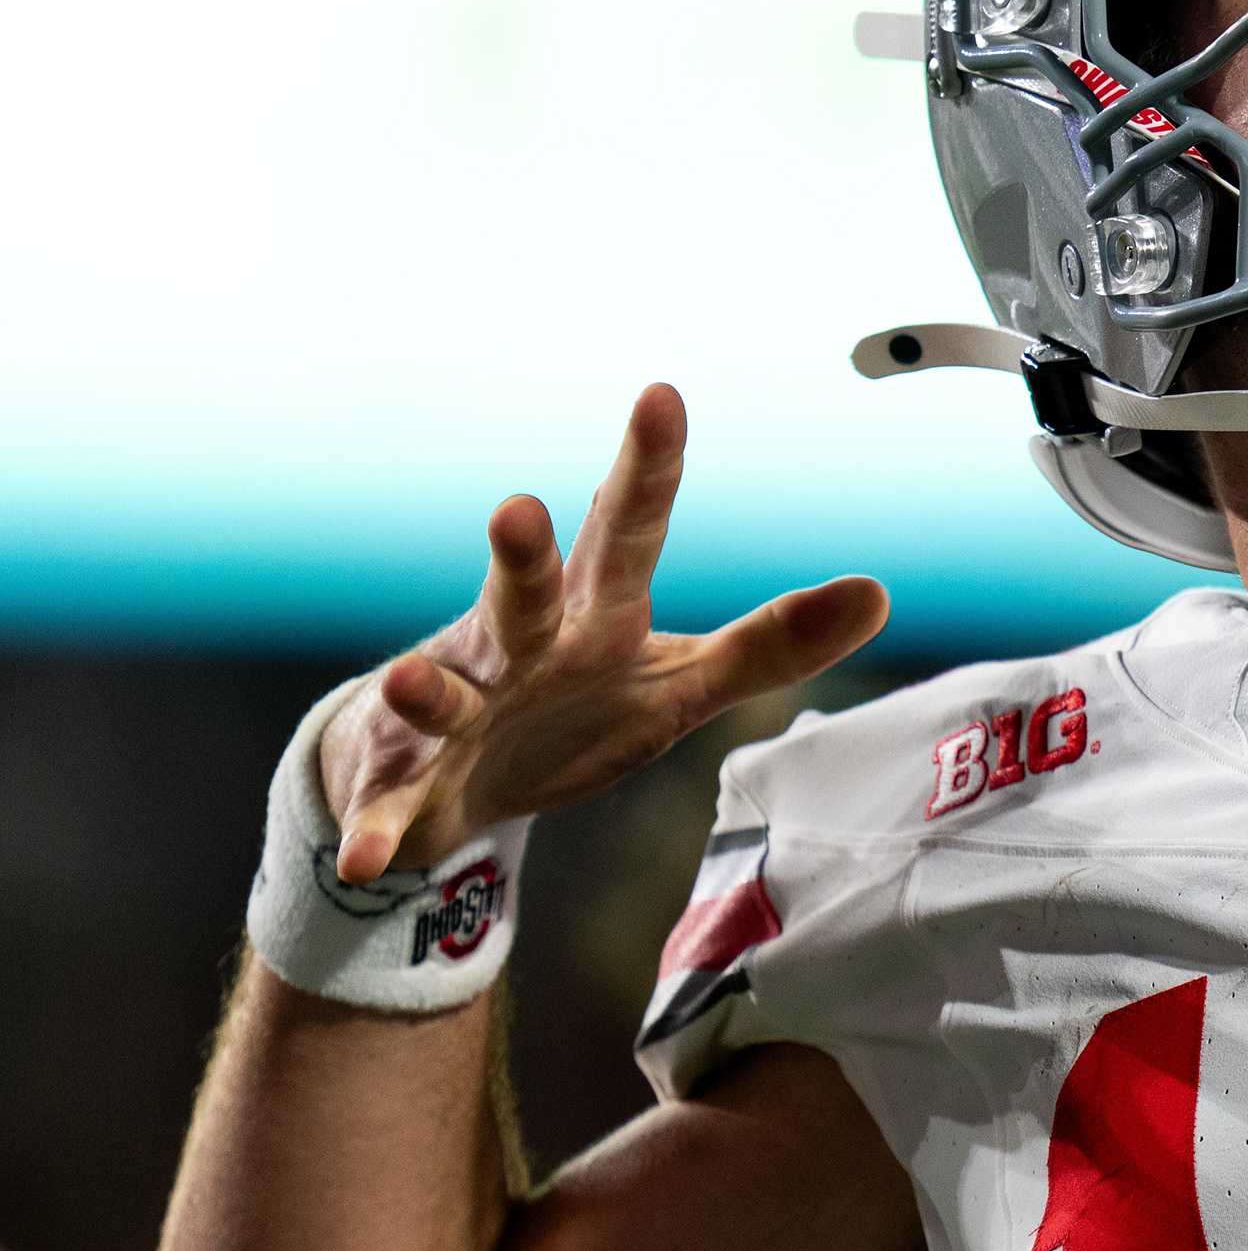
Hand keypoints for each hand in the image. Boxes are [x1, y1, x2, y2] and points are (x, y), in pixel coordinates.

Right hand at [320, 385, 887, 878]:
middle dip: (519, 560)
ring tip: (412, 676)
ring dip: (427, 688)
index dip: (646, 469)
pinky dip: (377, 829)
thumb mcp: (680, 683)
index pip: (625, 533)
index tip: (662, 395)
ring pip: (439, 694)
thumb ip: (771, 643)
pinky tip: (367, 854)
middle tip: (520, 510)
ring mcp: (452, 714)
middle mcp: (513, 649)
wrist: (445, 781)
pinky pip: (389, 809)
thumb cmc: (574, 710)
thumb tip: (877, 593)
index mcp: (589, 616)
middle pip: (519, 597)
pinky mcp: (404, 786)